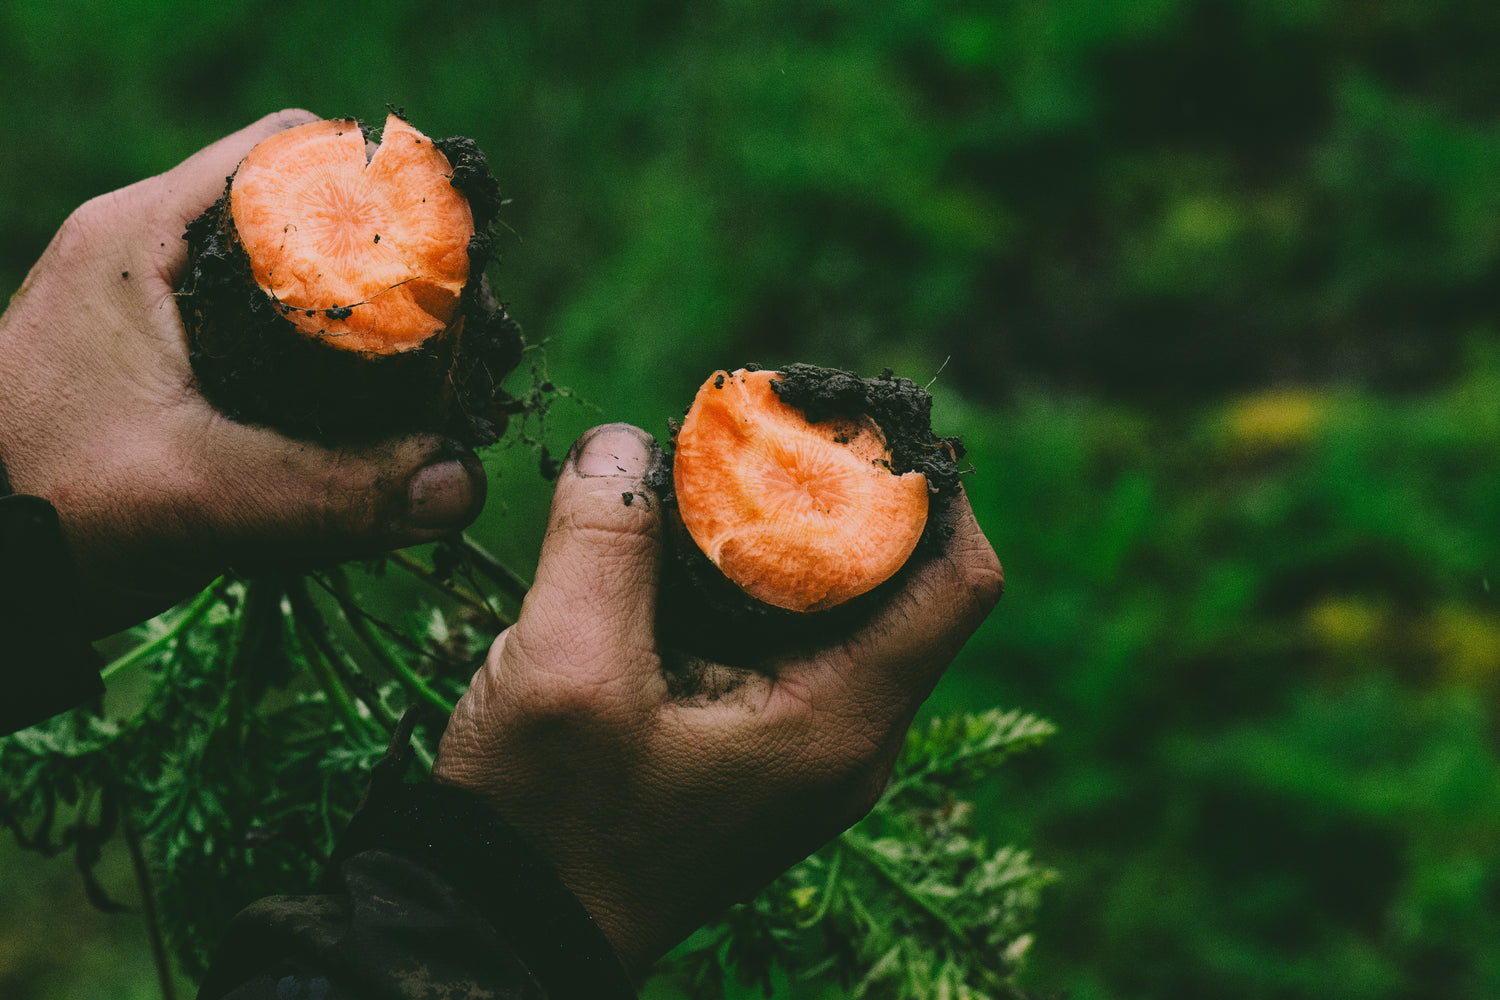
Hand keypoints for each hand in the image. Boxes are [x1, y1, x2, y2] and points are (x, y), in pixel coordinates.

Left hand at [0, 110, 486, 633]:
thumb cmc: (48, 514)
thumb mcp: (195, 495)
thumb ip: (332, 491)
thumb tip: (462, 486)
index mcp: (140, 238)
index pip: (284, 150)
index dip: (375, 183)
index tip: (445, 254)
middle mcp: (145, 254)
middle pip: (293, 212)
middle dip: (380, 263)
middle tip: (451, 327)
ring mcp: (149, 309)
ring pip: (281, 280)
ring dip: (353, 320)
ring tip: (423, 375)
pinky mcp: (157, 362)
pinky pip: (261, 336)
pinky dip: (319, 363)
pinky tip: (359, 418)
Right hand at [432, 423, 1002, 977]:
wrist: (504, 929)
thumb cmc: (544, 825)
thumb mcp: (564, 667)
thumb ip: (602, 536)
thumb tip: (626, 441)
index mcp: (841, 723)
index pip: (959, 580)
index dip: (924, 484)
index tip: (841, 423)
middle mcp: (850, 736)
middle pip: (906, 583)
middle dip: (844, 496)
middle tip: (764, 434)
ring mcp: (809, 747)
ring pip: (846, 609)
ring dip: (792, 537)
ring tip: (713, 481)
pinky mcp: (763, 747)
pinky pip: (793, 641)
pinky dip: (756, 584)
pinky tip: (681, 553)